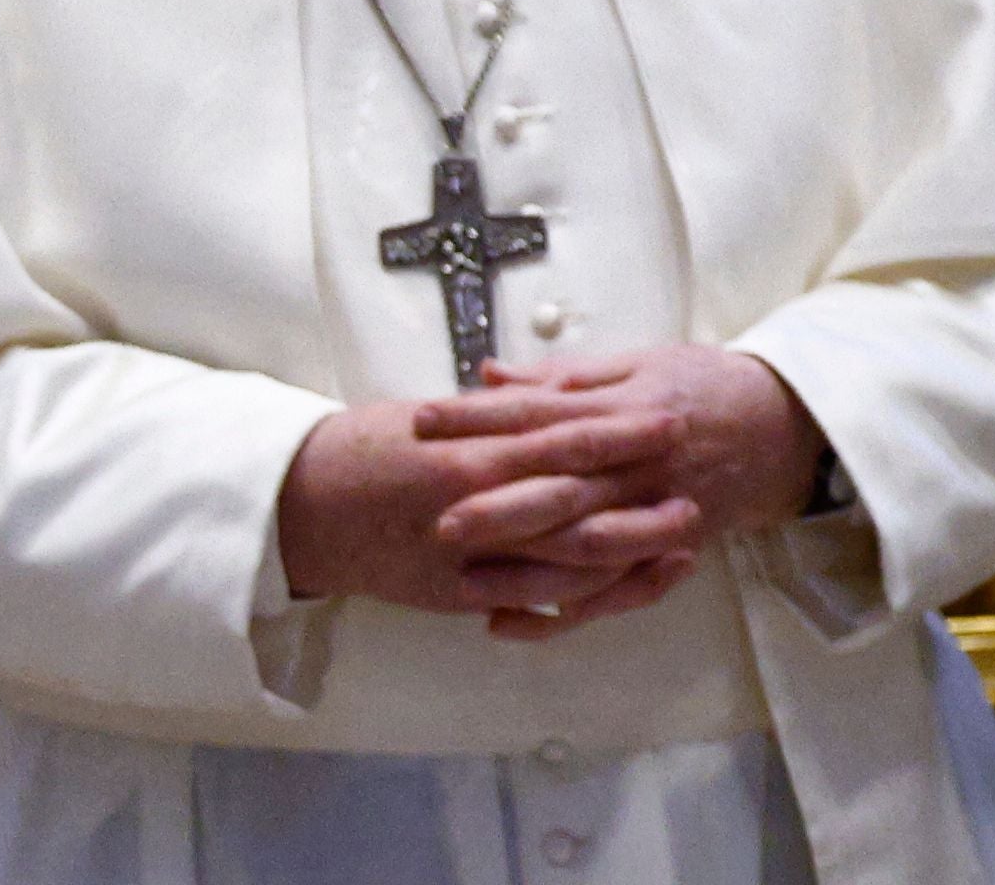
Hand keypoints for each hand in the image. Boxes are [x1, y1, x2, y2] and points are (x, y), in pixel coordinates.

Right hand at [276, 397, 702, 640]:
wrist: (299, 506)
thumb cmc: (359, 451)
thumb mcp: (424, 418)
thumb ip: (486, 412)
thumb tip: (537, 394)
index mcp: (464, 445)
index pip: (556, 432)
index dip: (616, 427)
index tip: (664, 413)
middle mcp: (471, 498)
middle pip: (575, 493)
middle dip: (639, 482)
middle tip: (695, 471)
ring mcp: (467, 552)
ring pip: (566, 553)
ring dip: (631, 541)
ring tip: (682, 527)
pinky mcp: (457, 593)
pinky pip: (534, 600)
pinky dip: (586, 594)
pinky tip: (626, 582)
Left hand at [415, 343, 824, 585]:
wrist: (788, 425)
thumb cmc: (702, 385)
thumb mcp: (635, 363)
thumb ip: (560, 377)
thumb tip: (488, 373)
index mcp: (622, 409)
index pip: (539, 413)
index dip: (480, 418)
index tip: (422, 420)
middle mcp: (638, 465)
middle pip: (561, 487)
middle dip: (498, 505)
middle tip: (436, 518)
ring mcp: (656, 512)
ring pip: (585, 548)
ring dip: (526, 567)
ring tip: (463, 578)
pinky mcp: (669, 549)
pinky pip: (613, 591)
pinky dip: (565, 612)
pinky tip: (510, 622)